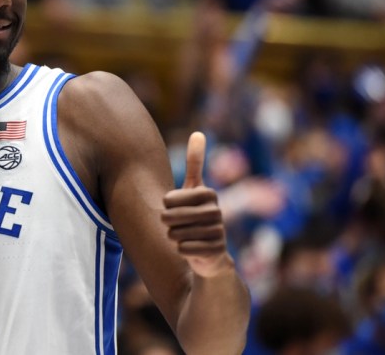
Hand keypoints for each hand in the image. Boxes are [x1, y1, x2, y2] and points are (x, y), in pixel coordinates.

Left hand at [162, 132, 232, 277]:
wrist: (210, 253)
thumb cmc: (197, 216)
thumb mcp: (195, 189)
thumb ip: (195, 163)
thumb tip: (198, 132)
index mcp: (208, 193)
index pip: (168, 200)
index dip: (166, 207)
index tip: (176, 208)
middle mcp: (216, 211)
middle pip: (169, 217)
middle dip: (167, 223)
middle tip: (178, 225)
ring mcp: (218, 232)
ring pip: (174, 234)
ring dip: (175, 237)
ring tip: (186, 236)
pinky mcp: (216, 251)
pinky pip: (183, 249)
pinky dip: (182, 250)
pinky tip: (191, 249)